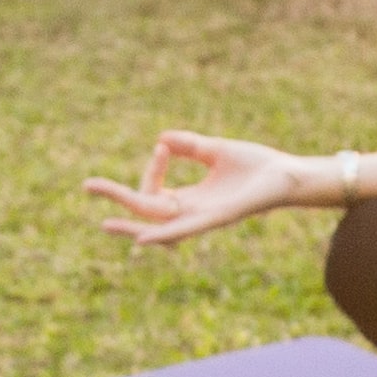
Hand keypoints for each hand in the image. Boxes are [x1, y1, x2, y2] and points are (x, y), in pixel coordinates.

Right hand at [85, 131, 323, 248]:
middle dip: (117, 200)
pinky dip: (162, 234)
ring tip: (105, 223)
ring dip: (131, 224)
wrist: (289, 175)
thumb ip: (190, 147)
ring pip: (158, 225)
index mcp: (191, 199)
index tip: (162, 147)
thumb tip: (161, 140)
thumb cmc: (258, 166)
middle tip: (86, 185)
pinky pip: (184, 230)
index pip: (155, 190)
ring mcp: (203, 218)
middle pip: (146, 210)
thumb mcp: (217, 151)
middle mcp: (192, 212)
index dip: (151, 169)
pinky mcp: (217, 219)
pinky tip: (142, 237)